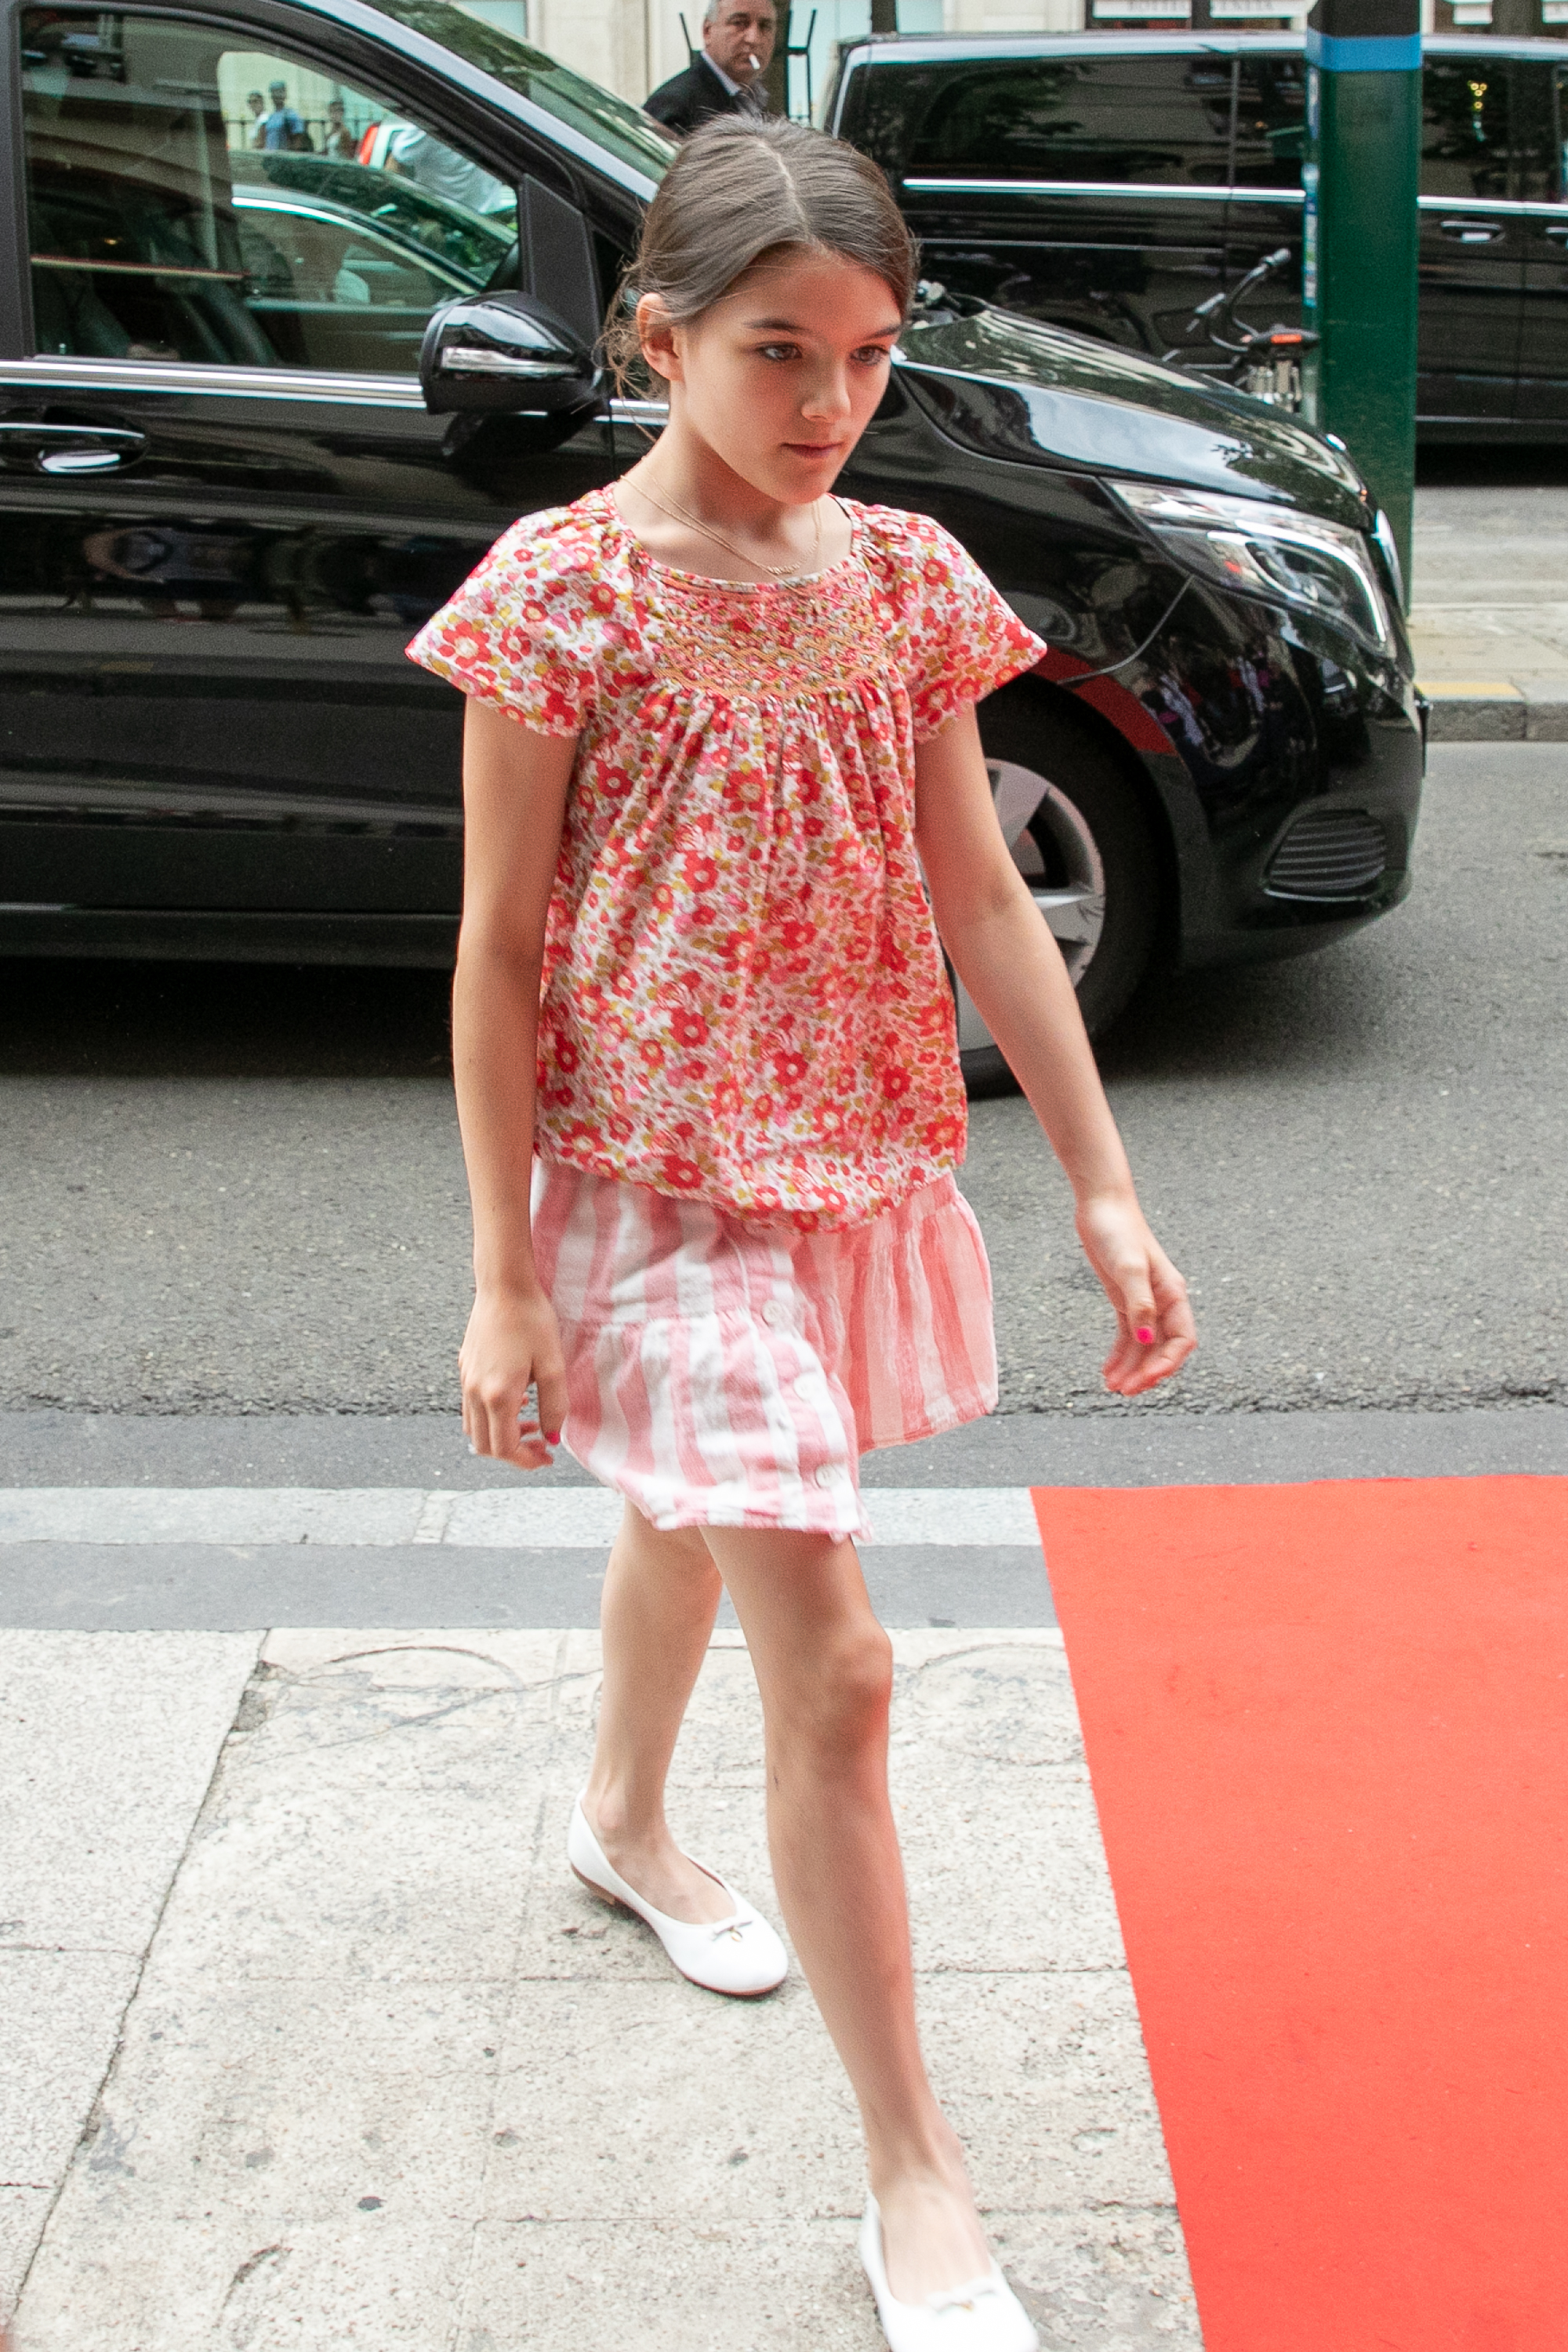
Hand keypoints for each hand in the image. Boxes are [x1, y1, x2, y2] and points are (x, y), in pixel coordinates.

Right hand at [459, 1287, 568, 1468]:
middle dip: (512, 1454)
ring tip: (529, 1423)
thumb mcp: (553, 1365)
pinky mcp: (464, 1367)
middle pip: (484, 1446)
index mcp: (497, 1396)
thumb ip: (554, 1406)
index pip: (503, 1449)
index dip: (526, 1461)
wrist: (504, 1286)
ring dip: (500, 1435)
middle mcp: (474, 1392)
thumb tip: (553, 1437)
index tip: (547, 1456)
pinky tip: (516, 1398)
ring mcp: (465, 1380)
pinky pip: (471, 1407)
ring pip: (474, 1428)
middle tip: (540, 1445)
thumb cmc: (531, 1321)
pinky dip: (490, 1416)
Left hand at [1074, 1190, 1196, 1397]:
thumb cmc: (1117, 1230)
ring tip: (1113, 1388)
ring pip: (1144, 1346)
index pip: (1181, 1340)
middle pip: (1162, 1348)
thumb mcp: (1128, 1267)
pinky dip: (1120, 1354)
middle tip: (1125, 1392)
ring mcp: (1144, 1300)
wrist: (1101, 1204)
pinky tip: (1108, 1370)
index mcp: (1172, 1294)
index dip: (1167, 1363)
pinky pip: (1128, 1335)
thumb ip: (1138, 1304)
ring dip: (1132, 1368)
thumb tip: (1144, 1340)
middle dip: (1146, 1372)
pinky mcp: (1125, 1298)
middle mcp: (1163, 1301)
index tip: (1146, 1380)